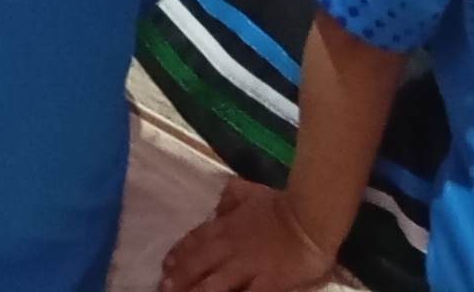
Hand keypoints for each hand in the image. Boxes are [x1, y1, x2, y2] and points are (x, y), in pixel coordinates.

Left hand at [163, 183, 337, 291]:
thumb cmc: (283, 205)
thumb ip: (233, 196)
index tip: (164, 266)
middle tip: (162, 289)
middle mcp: (230, 248)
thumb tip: (220, 204)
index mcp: (227, 226)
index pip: (196, 240)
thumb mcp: (251, 191)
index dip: (179, 253)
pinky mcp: (266, 284)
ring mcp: (247, 267)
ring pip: (213, 284)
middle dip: (179, 278)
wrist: (311, 216)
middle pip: (198, 265)